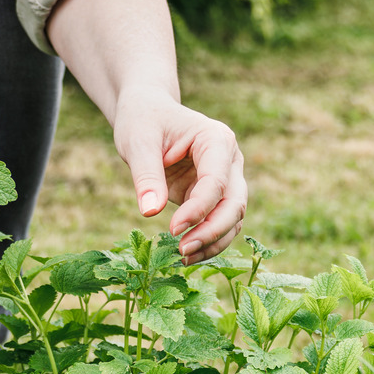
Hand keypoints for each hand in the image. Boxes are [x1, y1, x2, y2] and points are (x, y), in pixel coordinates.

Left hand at [113, 91, 247, 263]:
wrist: (149, 114)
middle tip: (182, 251)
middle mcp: (230, 161)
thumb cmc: (144, 121)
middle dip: (212, 231)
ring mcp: (227, 179)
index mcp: (217, 140)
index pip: (216, 182)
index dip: (198, 209)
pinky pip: (220, 225)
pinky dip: (208, 243)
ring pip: (233, 219)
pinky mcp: (216, 197)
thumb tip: (150, 212)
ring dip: (213, 243)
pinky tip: (186, 256)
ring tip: (182, 258)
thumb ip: (146, 175)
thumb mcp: (138, 142)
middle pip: (235, 203)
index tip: (172, 228)